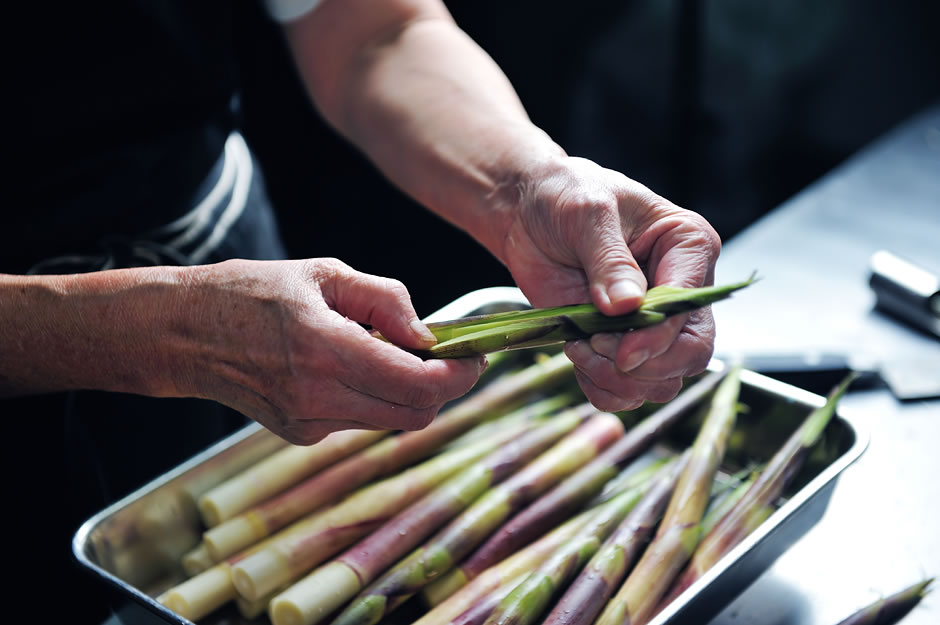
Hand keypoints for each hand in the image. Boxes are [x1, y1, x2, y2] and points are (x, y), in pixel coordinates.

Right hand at [173, 258, 484, 443]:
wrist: (183, 333)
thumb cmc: (251, 293)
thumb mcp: (323, 273)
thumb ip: (385, 298)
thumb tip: (426, 332)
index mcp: (326, 349)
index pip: (419, 385)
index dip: (459, 375)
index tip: (473, 356)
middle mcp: (319, 396)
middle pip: (416, 415)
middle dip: (445, 387)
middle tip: (450, 356)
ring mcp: (308, 422)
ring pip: (392, 421)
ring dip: (409, 391)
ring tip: (390, 351)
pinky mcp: (301, 434)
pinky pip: (360, 420)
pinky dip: (375, 397)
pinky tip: (352, 366)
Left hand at [498, 156, 720, 410]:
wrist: (527, 211)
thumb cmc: (564, 195)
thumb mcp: (588, 213)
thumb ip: (609, 260)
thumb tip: (628, 306)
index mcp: (688, 248)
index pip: (691, 308)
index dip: (659, 337)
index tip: (622, 352)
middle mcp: (680, 290)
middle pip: (690, 353)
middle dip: (642, 365)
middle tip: (594, 347)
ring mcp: (652, 322)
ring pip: (662, 379)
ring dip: (620, 380)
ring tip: (579, 348)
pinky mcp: (620, 342)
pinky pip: (628, 388)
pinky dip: (603, 388)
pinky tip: (577, 360)